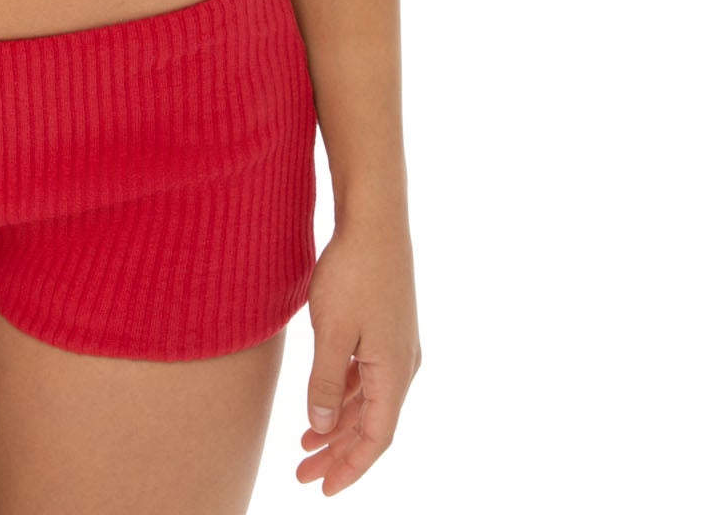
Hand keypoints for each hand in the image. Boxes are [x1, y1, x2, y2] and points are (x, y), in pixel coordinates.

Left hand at [297, 214, 420, 493]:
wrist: (374, 218)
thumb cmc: (354, 272)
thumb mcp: (332, 332)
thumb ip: (324, 381)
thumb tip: (319, 425)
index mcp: (395, 373)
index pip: (375, 439)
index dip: (350, 468)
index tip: (322, 489)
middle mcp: (402, 365)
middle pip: (370, 424)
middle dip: (337, 452)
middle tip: (303, 474)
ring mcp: (395, 345)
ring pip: (366, 400)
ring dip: (337, 424)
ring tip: (305, 442)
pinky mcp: (385, 327)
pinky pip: (365, 375)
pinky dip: (342, 394)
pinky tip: (321, 401)